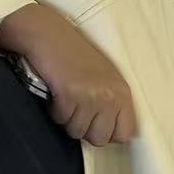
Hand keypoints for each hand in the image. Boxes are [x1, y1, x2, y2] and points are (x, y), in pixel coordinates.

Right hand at [0, 3, 136, 146]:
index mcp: (122, 92)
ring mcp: (90, 96)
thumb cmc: (73, 54)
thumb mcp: (104, 77)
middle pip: (99, 138)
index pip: (125, 134)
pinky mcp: (69, 94)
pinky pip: (60, 119)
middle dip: (84, 129)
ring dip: (67, 120)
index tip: (94, 123)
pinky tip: (54, 95)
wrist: (48, 34)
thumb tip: (109, 132)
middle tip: (75, 112)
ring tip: (64, 100)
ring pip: (77, 131)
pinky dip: (54, 111)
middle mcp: (110, 96)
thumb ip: (112, 102)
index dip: (107, 133)